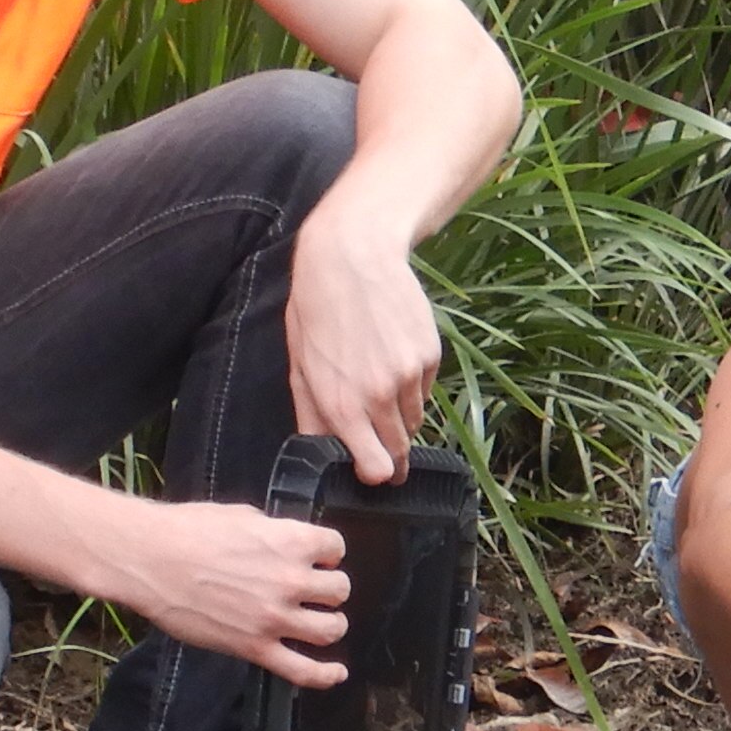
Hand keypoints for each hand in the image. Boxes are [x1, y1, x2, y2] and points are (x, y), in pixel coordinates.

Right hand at [108, 498, 350, 685]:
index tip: (319, 558)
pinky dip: (325, 675)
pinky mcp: (255, 648)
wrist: (150, 560)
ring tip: (320, 621)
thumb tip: (282, 541)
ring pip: (331, 629)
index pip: (336, 548)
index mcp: (290, 542)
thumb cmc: (188, 530)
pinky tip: (337, 673)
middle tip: (315, 591)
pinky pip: (302, 670)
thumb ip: (273, 531)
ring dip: (331, 623)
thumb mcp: (241, 515)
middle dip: (330, 588)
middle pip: (339, 590)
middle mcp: (291, 581)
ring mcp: (274, 618)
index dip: (328, 553)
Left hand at [287, 204, 441, 485]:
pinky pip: (425, 389)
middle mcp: (380, 397)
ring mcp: (410, 376)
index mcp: (342, 405)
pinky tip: (393, 357)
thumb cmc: (316, 310)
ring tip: (379, 384)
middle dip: (390, 450)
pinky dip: (413, 384)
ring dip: (400, 414)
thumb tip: (320, 449)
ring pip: (414, 419)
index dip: (374, 473)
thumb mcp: (300, 366)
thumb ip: (312, 415)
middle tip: (381, 441)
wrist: (353, 257)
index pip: (375, 468)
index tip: (371, 467)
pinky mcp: (430, 356)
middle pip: (399, 449)